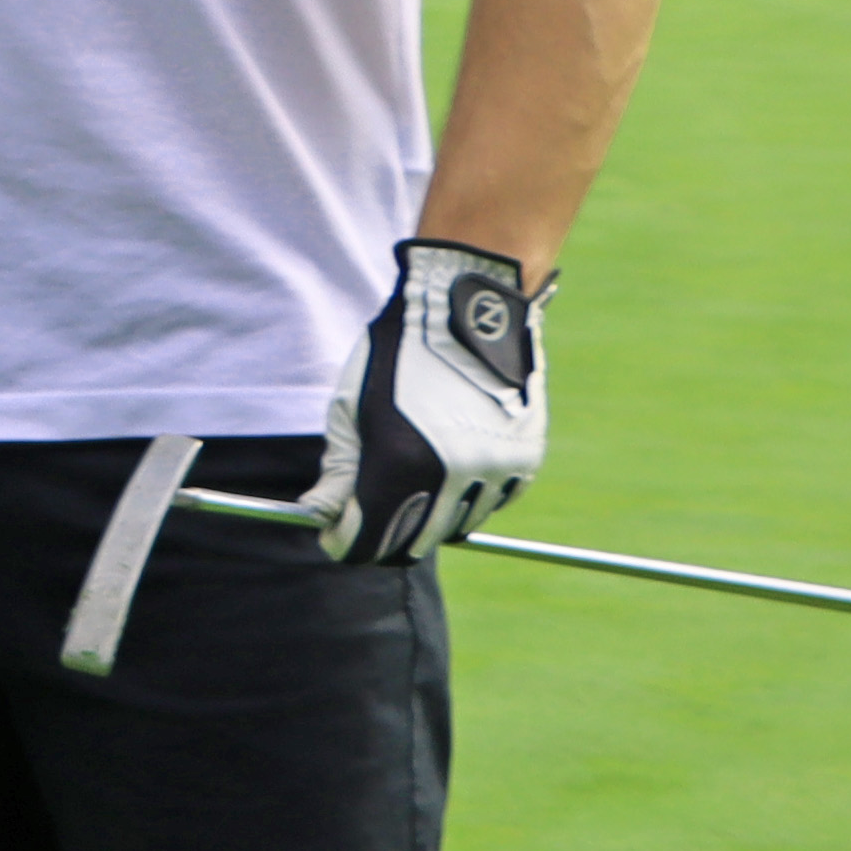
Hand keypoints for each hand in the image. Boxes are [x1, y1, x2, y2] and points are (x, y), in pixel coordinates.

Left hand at [309, 241, 547, 563]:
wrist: (470, 307)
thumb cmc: (398, 351)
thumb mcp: (351, 407)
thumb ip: (338, 470)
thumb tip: (324, 517)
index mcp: (401, 464)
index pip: (369, 541)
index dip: (346, 542)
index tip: (336, 531)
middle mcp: (453, 475)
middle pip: (412, 543)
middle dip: (384, 534)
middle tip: (369, 510)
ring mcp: (495, 468)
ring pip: (455, 526)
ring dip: (429, 514)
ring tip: (415, 472)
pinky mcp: (526, 458)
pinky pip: (492, 502)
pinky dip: (468, 495)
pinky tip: (452, 461)